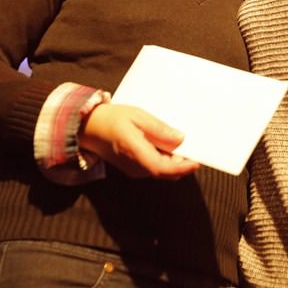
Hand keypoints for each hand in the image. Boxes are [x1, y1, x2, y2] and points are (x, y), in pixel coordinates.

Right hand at [78, 104, 199, 178]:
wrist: (90, 128)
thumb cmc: (113, 118)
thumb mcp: (137, 115)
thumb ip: (158, 128)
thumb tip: (180, 138)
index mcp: (134, 150)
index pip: (162, 167)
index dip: (182, 167)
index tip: (197, 162)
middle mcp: (135, 166)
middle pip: (165, 172)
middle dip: (182, 163)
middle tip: (195, 148)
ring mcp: (134, 170)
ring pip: (161, 171)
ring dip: (175, 162)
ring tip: (183, 144)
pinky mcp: (134, 169)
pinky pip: (154, 168)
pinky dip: (166, 161)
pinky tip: (168, 147)